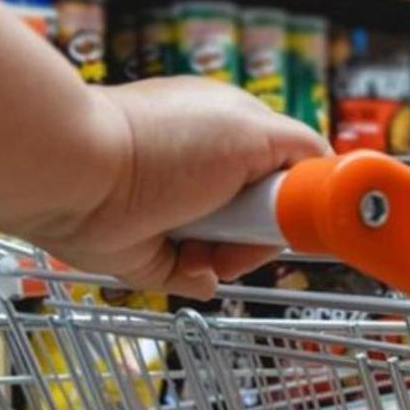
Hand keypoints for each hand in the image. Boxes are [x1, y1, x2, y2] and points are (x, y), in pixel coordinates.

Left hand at [23, 77, 329, 298]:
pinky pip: (197, 279)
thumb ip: (303, 148)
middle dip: (263, 231)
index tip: (304, 213)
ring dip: (231, 256)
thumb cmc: (162, 143)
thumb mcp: (255, 129)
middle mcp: (207, 172)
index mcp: (232, 131)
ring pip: (236, 253)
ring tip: (206, 244)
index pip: (288, 169)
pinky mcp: (155, 252)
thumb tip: (328, 176)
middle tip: (250, 228)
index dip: (298, 194)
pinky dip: (198, 277)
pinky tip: (186, 258)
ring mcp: (182, 212)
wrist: (80, 175)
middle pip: (266, 218)